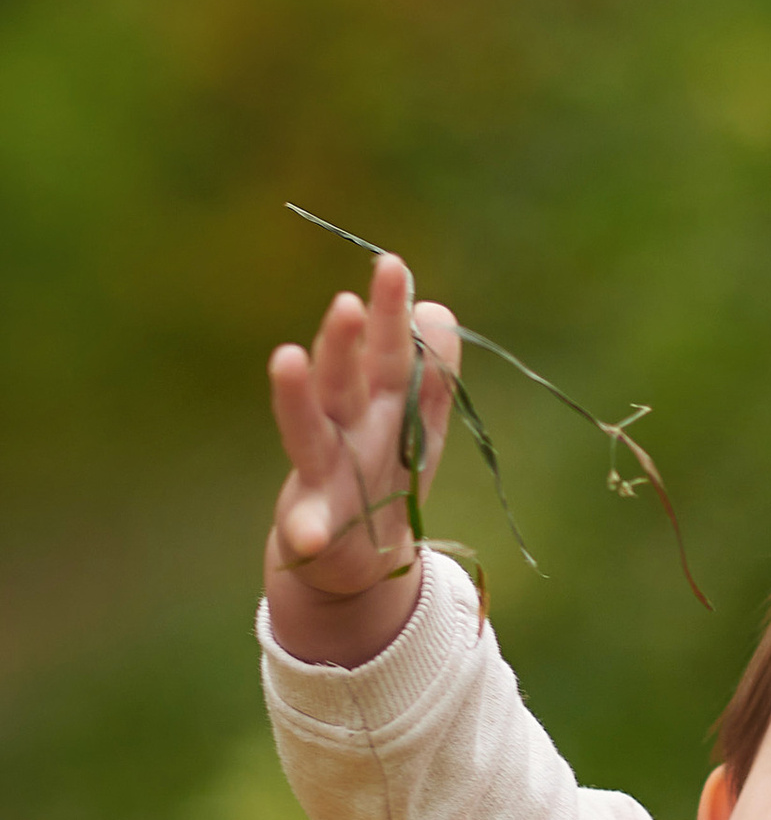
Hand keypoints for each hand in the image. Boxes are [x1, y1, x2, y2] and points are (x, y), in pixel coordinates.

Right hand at [264, 253, 460, 666]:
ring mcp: (321, 474)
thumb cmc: (386, 473)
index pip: (386, 351)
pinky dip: (306, 529)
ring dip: (296, 397)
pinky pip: (307, 527)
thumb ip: (431, 371)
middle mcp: (342, 428)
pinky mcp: (311, 526)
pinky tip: (308, 533)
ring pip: (306, 431)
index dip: (390, 313)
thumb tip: (437, 311)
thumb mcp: (417, 425)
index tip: (393, 265)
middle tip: (347, 302)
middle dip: (343, 342)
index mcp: (375, 402)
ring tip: (286, 356)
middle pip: (342, 379)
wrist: (356, 554)